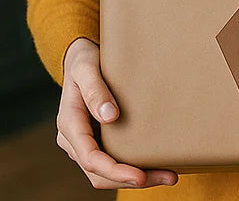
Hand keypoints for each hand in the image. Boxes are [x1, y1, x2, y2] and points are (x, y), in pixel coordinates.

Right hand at [57, 37, 178, 189]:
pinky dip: (131, 167)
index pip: (90, 158)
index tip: (140, 176)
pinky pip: (111, 161)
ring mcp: (84, 142)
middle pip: (100, 173)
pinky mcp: (97, 140)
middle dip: (132, 179)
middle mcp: (74, 140)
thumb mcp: (87, 68)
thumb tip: (110, 117)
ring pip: (105, 173)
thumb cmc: (85, 61)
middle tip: (169, 177)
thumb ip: (95, 90)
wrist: (79, 59)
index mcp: (69, 124)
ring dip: (135, 178)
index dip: (115, 171)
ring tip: (169, 175)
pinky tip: (155, 163)